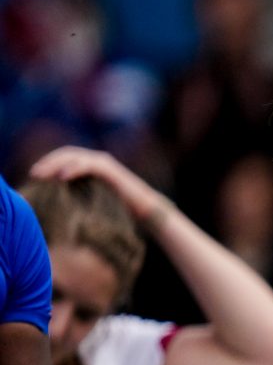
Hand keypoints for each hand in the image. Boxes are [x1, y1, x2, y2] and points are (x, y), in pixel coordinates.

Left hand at [27, 146, 170, 228]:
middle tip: (33, 174)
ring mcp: (103, 162)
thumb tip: (59, 204)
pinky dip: (74, 168)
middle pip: (65, 154)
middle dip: (47, 162)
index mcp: (91, 166)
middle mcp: (97, 160)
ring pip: (73, 156)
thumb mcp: (95, 201)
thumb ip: (80, 195)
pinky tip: (62, 177)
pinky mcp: (110, 168)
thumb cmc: (123, 210)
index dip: (47, 164)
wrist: (147, 210)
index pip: (64, 159)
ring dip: (55, 164)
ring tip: (43, 174)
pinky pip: (87, 164)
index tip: (33, 177)